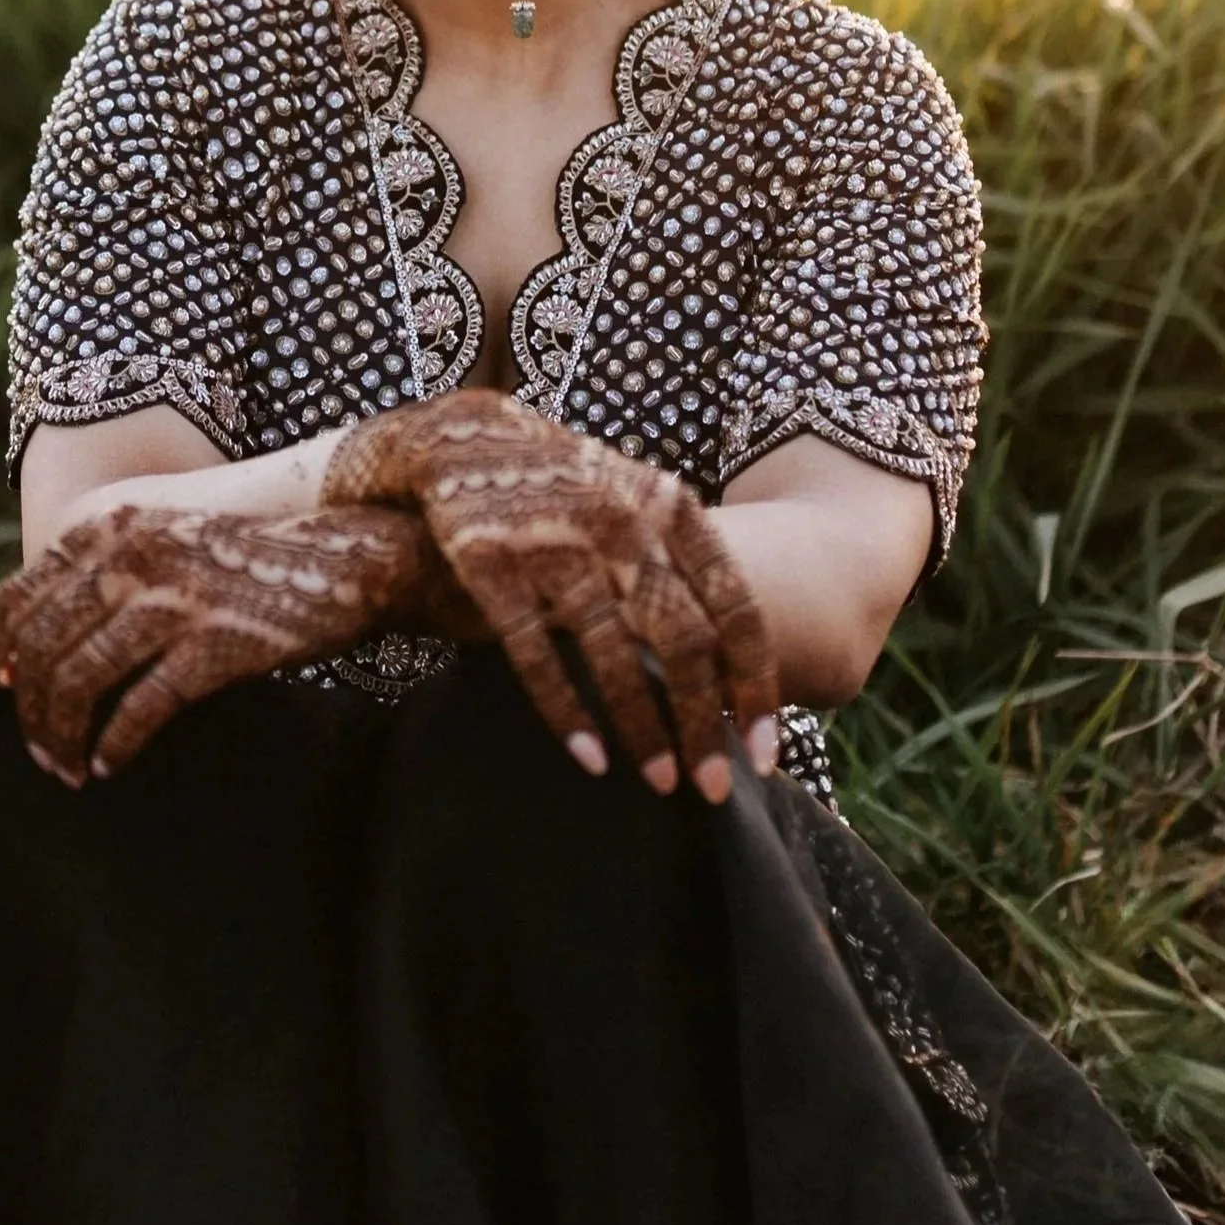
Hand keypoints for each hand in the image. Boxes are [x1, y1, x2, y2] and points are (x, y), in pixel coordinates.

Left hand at [0, 503, 436, 783]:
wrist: (348, 553)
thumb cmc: (248, 560)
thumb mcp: (162, 545)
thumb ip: (96, 582)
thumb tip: (16, 660)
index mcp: (108, 527)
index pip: (11, 603)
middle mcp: (130, 554)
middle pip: (37, 652)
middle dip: (25, 718)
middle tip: (37, 761)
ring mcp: (173, 596)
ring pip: (77, 682)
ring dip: (62, 739)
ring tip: (69, 772)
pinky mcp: (216, 641)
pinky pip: (138, 708)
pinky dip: (114, 745)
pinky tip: (111, 766)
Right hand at [323, 391, 777, 803]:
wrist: (458, 437)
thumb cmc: (563, 482)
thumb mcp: (634, 497)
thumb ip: (680, 559)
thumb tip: (736, 653)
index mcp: (669, 504)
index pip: (734, 605)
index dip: (755, 683)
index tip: (766, 749)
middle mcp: (620, 521)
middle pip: (684, 640)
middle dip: (706, 724)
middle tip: (717, 788)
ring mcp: (555, 542)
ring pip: (615, 654)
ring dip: (645, 729)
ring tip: (662, 784)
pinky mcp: (493, 564)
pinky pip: (538, 654)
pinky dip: (569, 712)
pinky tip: (591, 758)